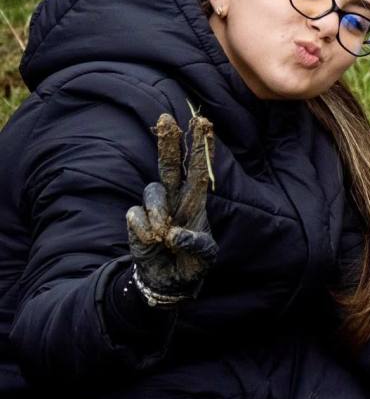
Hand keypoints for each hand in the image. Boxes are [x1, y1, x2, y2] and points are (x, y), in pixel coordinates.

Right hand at [126, 113, 217, 304]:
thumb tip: (175, 233)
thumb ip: (196, 244)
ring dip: (158, 214)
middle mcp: (174, 199)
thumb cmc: (192, 264)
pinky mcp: (137, 219)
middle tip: (167, 117)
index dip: (201, 147)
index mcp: (196, 202)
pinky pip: (136, 216)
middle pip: (169, 164)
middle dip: (169, 141)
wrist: (167, 281)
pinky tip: (152, 243)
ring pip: (152, 192)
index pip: (199, 171)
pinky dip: (144, 232)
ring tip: (164, 237)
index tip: (204, 123)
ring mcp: (154, 208)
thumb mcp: (204, 257)